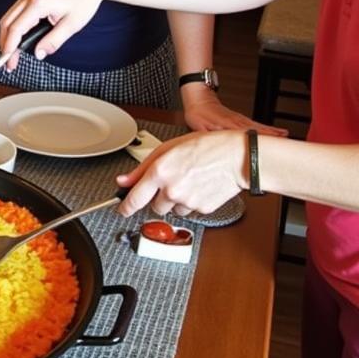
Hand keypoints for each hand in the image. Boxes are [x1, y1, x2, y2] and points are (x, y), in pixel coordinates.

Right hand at [0, 0, 108, 69]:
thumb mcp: (72, 25)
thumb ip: (53, 41)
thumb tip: (39, 53)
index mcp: (39, 2)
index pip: (15, 29)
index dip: (9, 48)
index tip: (9, 62)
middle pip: (6, 21)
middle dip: (5, 43)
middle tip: (9, 60)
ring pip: (9, 15)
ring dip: (9, 34)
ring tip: (14, 50)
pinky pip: (17, 9)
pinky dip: (15, 24)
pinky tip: (21, 35)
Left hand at [115, 130, 247, 216]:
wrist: (236, 157)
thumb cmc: (206, 147)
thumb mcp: (168, 149)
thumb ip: (142, 168)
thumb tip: (124, 181)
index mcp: (159, 172)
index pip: (135, 198)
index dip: (125, 206)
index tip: (121, 209)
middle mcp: (171, 190)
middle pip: (154, 207)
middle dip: (158, 198)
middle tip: (170, 183)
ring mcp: (187, 201)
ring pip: (173, 210)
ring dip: (175, 201)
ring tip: (188, 182)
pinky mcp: (202, 209)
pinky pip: (190, 210)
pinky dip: (191, 202)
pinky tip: (199, 187)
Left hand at [180, 87, 287, 135]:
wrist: (198, 99)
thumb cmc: (198, 113)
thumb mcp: (200, 127)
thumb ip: (209, 136)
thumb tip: (216, 145)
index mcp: (228, 125)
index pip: (246, 132)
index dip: (258, 138)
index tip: (269, 144)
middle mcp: (237, 121)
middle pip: (257, 129)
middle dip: (271, 135)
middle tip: (285, 141)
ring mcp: (240, 119)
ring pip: (258, 126)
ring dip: (272, 131)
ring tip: (285, 136)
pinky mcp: (240, 119)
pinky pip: (255, 125)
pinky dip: (266, 128)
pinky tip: (274, 131)